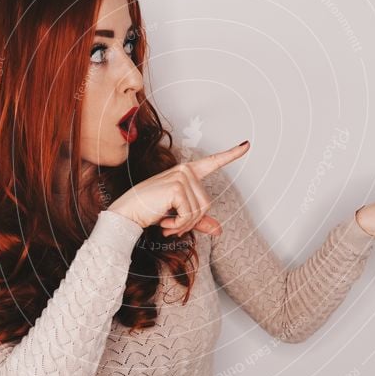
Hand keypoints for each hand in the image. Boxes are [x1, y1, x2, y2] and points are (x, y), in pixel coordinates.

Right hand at [107, 141, 250, 234]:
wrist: (127, 215)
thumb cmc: (150, 212)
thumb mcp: (178, 216)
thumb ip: (198, 221)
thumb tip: (219, 230)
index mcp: (187, 173)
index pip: (212, 162)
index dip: (231, 155)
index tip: (247, 145)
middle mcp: (185, 171)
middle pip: (207, 204)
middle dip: (191, 221)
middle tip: (172, 225)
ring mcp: (181, 178)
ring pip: (200, 211)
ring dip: (184, 225)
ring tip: (167, 225)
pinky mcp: (177, 188)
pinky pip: (190, 215)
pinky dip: (178, 225)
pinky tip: (164, 223)